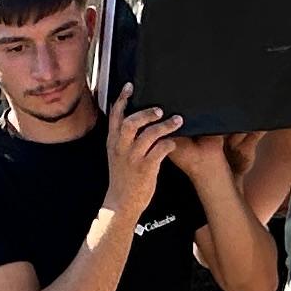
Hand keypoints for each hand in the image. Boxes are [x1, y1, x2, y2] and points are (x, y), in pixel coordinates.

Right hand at [103, 93, 183, 210]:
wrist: (121, 203)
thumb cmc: (122, 179)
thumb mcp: (117, 155)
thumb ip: (123, 139)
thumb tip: (135, 122)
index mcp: (113, 142)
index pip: (115, 116)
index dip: (122, 99)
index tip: (129, 87)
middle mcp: (122, 148)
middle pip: (131, 122)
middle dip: (146, 113)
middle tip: (159, 109)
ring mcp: (133, 158)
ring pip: (149, 135)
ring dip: (165, 126)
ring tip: (177, 121)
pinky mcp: (145, 168)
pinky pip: (160, 151)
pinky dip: (169, 144)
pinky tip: (174, 143)